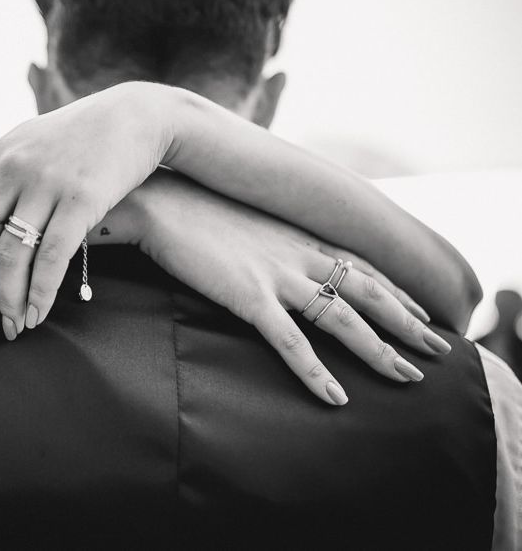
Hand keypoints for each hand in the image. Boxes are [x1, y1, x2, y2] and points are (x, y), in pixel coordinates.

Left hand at [0, 82, 176, 338]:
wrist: (135, 115)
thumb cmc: (79, 137)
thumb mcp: (26, 143)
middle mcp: (9, 169)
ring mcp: (44, 183)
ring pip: (10, 257)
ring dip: (7, 302)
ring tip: (13, 329)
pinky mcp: (80, 198)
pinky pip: (52, 257)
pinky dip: (40, 292)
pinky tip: (38, 314)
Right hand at [133, 172, 449, 404]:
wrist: (159, 201)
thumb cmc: (193, 209)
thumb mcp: (241, 219)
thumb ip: (265, 237)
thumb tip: (269, 253)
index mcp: (296, 236)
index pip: (359, 265)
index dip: (394, 290)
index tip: (421, 310)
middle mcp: (297, 254)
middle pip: (366, 292)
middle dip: (406, 322)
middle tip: (439, 349)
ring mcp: (276, 275)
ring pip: (342, 318)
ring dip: (378, 349)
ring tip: (409, 378)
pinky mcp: (248, 296)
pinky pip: (290, 341)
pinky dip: (314, 372)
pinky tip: (334, 397)